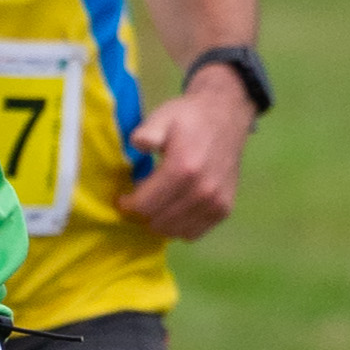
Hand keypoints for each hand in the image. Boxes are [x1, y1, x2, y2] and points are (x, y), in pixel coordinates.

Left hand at [127, 62, 256, 241]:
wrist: (226, 117)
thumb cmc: (189, 118)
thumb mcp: (164, 116)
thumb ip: (148, 132)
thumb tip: (138, 145)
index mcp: (183, 169)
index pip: (145, 205)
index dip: (128, 205)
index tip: (123, 198)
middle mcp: (202, 191)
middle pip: (157, 221)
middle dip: (142, 213)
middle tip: (140, 200)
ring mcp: (215, 203)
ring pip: (174, 231)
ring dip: (160, 221)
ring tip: (156, 204)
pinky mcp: (223, 210)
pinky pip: (193, 233)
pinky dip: (179, 227)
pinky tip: (174, 209)